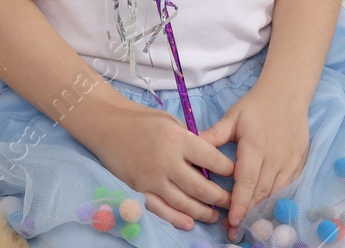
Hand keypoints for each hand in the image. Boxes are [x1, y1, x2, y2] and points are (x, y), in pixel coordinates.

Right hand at [86, 97, 234, 232]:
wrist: (108, 125)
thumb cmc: (142, 119)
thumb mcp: (172, 121)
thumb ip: (190, 140)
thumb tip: (208, 159)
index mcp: (179, 140)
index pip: (211, 160)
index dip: (227, 169)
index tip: (236, 174)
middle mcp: (167, 162)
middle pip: (200, 187)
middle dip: (220, 197)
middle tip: (232, 202)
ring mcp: (152, 179)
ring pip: (183, 203)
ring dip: (202, 212)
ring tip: (216, 216)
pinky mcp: (139, 190)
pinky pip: (160, 209)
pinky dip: (176, 219)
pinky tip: (190, 223)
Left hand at [199, 82, 311, 240]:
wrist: (288, 93)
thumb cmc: (256, 105)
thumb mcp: (233, 116)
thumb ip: (214, 135)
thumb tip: (191, 144)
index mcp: (255, 146)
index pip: (246, 181)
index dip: (239, 203)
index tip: (231, 221)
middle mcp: (275, 157)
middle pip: (260, 192)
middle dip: (247, 214)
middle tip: (235, 231)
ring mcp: (289, 160)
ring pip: (275, 192)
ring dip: (261, 209)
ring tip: (248, 224)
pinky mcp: (299, 162)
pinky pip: (287, 186)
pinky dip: (276, 199)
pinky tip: (265, 208)